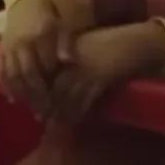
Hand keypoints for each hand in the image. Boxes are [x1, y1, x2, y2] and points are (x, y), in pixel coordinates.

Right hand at [0, 0, 72, 116]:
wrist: (27, 4)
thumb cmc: (50, 19)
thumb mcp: (63, 28)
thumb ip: (65, 45)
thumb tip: (68, 62)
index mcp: (37, 38)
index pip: (44, 67)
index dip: (51, 85)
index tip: (58, 100)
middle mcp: (20, 44)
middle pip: (27, 74)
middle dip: (36, 94)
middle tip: (45, 110)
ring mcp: (8, 48)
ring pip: (12, 75)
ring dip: (21, 93)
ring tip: (31, 106)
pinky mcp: (0, 50)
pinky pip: (0, 71)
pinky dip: (5, 86)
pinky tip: (13, 98)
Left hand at [46, 22, 164, 122]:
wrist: (133, 41)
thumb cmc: (107, 41)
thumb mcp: (81, 46)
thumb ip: (65, 59)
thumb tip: (51, 78)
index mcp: (62, 50)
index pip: (43, 74)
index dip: (37, 90)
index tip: (31, 102)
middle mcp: (70, 60)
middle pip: (53, 86)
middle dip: (46, 104)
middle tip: (40, 117)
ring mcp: (85, 70)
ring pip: (67, 95)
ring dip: (61, 111)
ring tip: (54, 123)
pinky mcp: (100, 79)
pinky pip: (86, 99)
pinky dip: (79, 111)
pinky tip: (75, 119)